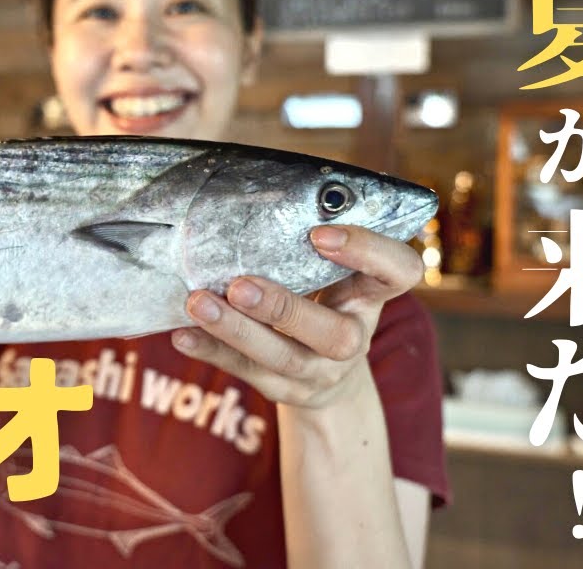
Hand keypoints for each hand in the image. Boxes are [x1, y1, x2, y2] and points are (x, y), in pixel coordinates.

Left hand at [172, 225, 423, 408]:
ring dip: (236, 331)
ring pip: (283, 358)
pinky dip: (212, 352)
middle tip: (239, 285)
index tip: (320, 234)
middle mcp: (355, 337)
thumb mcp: (329, 269)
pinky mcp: (287, 390)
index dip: (368, 253)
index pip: (399, 272)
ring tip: (197, 303)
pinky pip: (247, 373)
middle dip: (283, 309)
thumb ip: (306, 242)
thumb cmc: (322, 296)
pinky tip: (183, 335)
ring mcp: (322, 371)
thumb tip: (249, 192)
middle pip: (334, 334)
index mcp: (372, 294)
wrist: (328, 373)